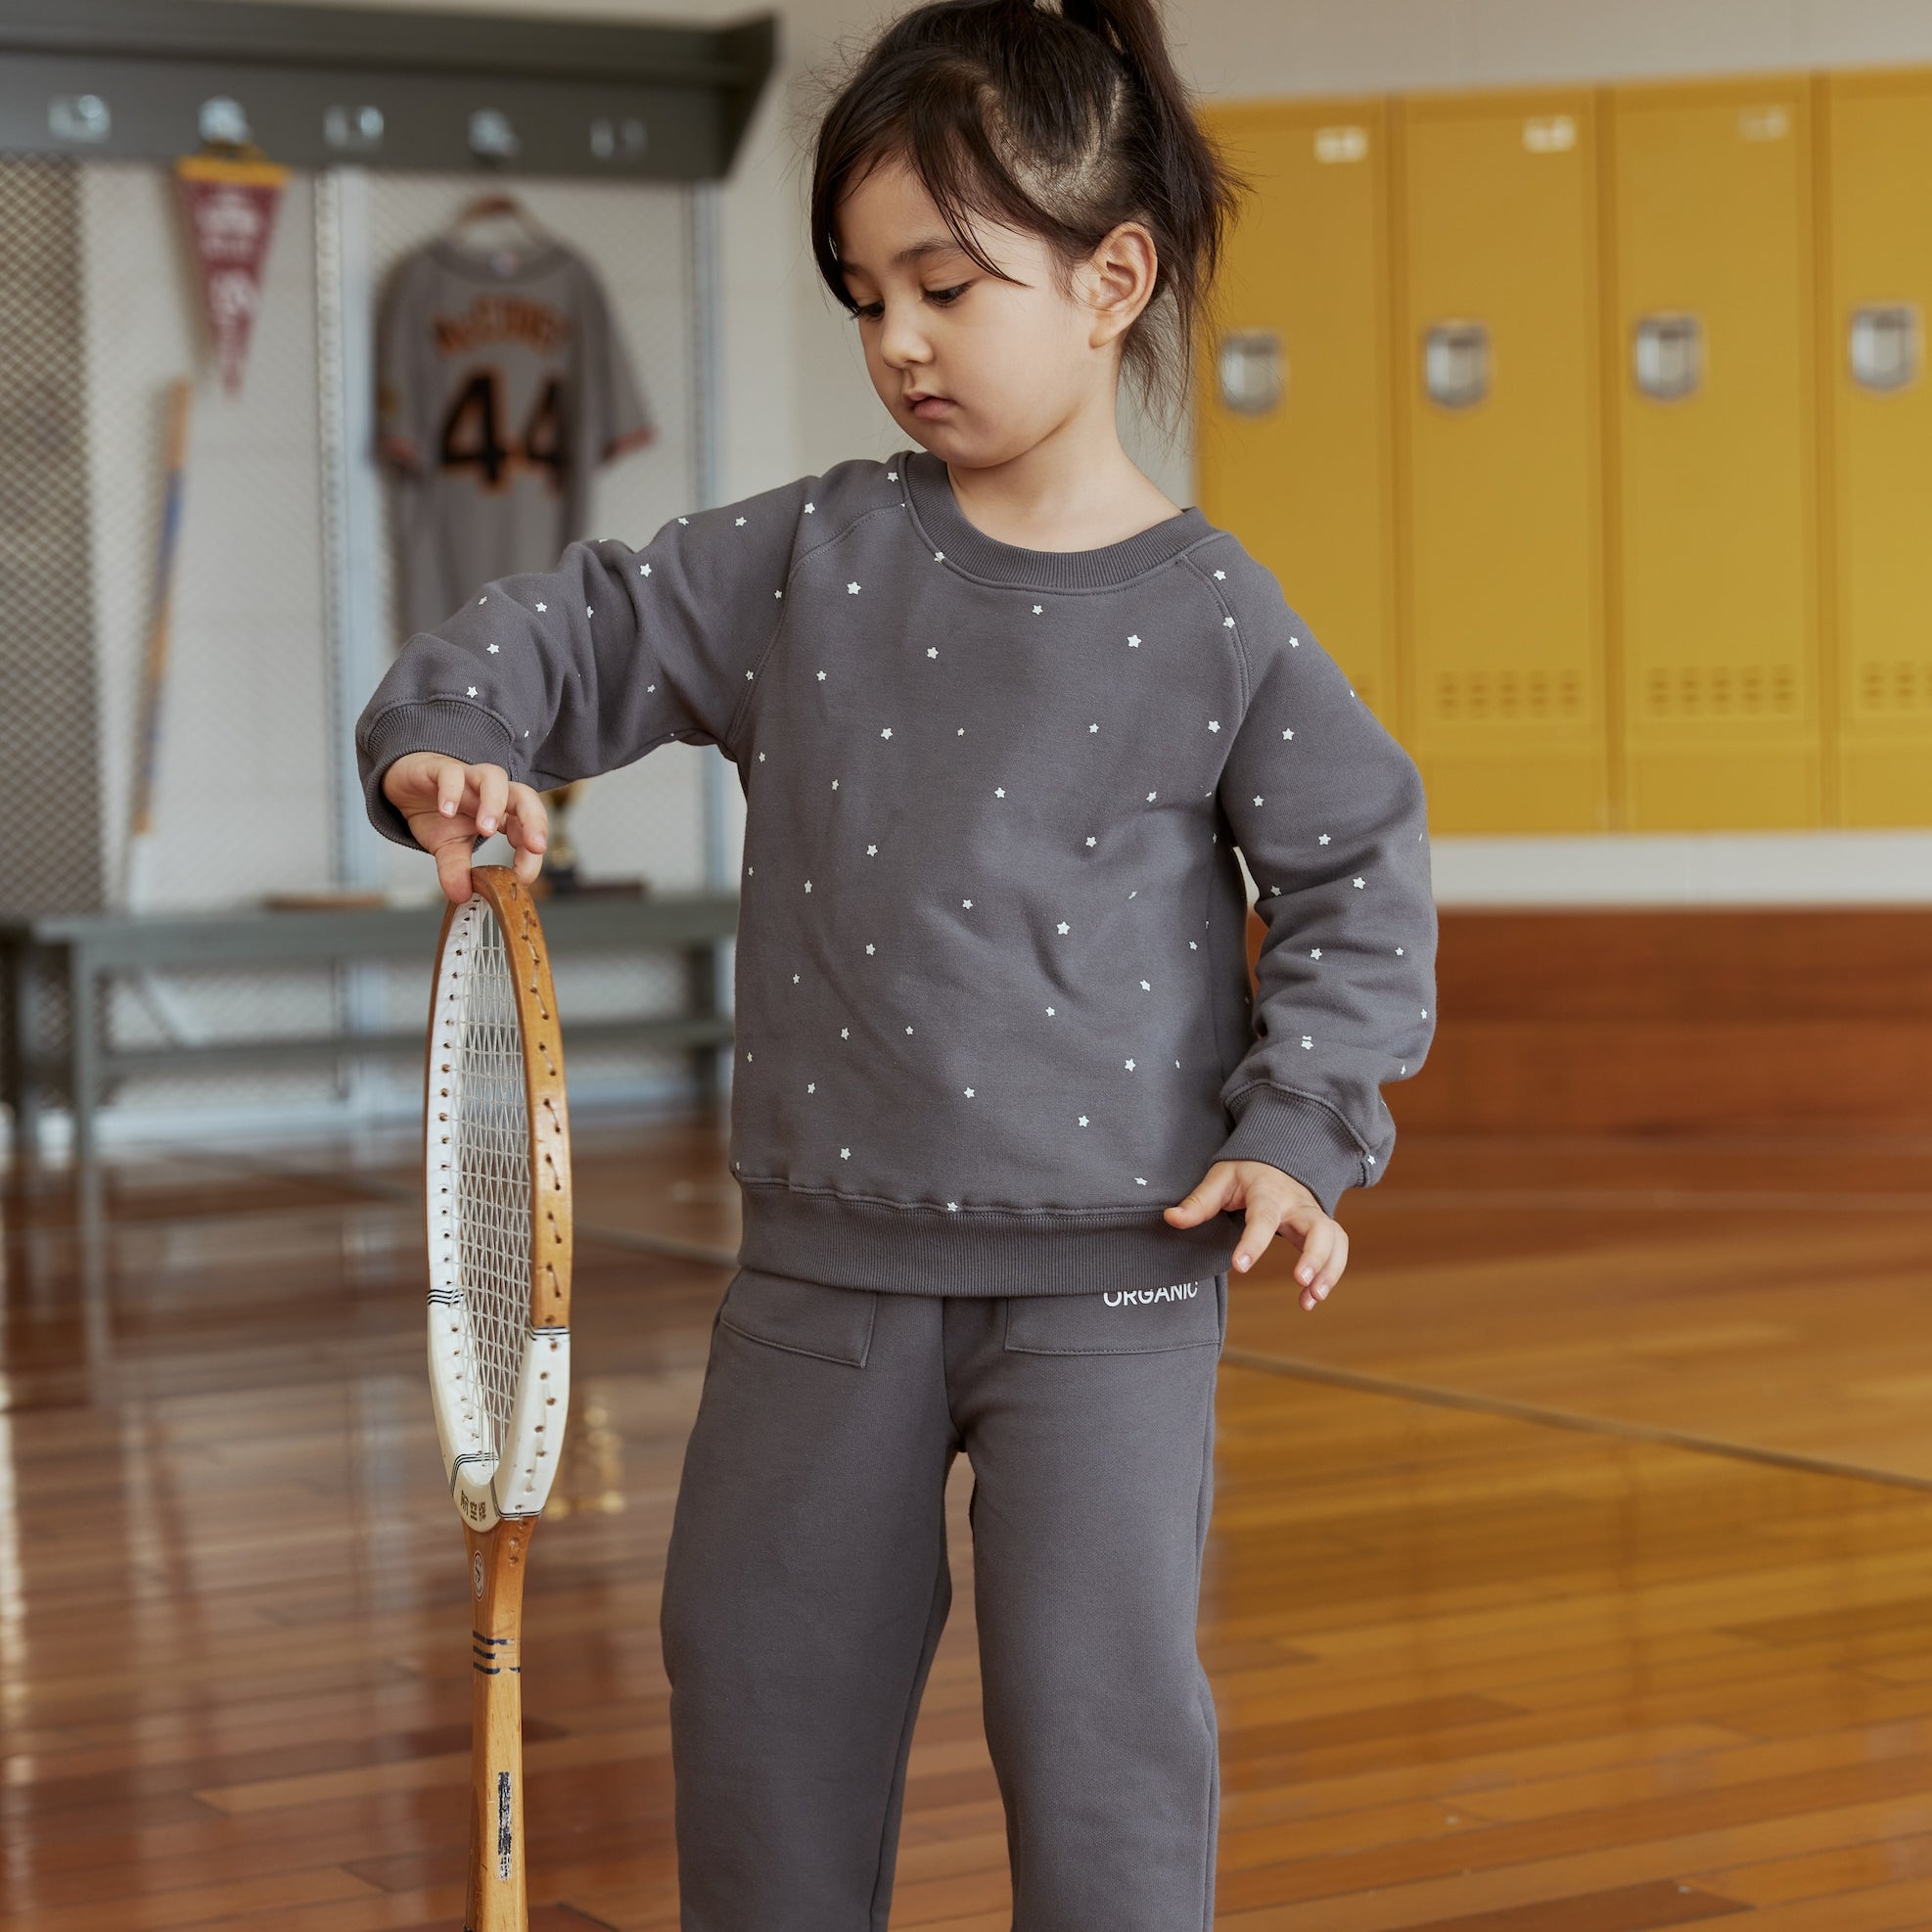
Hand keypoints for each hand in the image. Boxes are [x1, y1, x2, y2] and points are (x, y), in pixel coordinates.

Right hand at [381, 752, 548, 904]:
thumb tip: (460, 895)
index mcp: (501, 812)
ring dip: (494, 804)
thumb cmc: (436, 812)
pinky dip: (451, 791)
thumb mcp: (447, 848)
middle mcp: (490, 792)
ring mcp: (468, 777)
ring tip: (486, 830)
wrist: (405, 785)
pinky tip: (446, 811)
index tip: (524, 877)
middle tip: (534, 846)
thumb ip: (456, 870)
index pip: (527, 827)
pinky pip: (451, 773)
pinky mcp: (440, 768)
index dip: (531, 852)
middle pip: (524, 795)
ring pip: (493, 777)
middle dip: (534, 820)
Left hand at [1164, 1160, 1349, 1312]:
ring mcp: (1314, 1216)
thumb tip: (1171, 1218)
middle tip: (1300, 1280)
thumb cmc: (1245, 1172)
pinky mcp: (1322, 1230)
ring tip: (1311, 1299)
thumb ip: (1198, 1202)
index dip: (1254, 1241)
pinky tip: (1310, 1299)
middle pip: (1319, 1227)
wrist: (1277, 1160)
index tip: (1240, 1266)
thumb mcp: (1220, 1179)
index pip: (1264, 1217)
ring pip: (1335, 1240)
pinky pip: (1337, 1250)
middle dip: (1315, 1254)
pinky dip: (1330, 1274)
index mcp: (1269, 1192)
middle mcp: (1298, 1205)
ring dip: (1329, 1270)